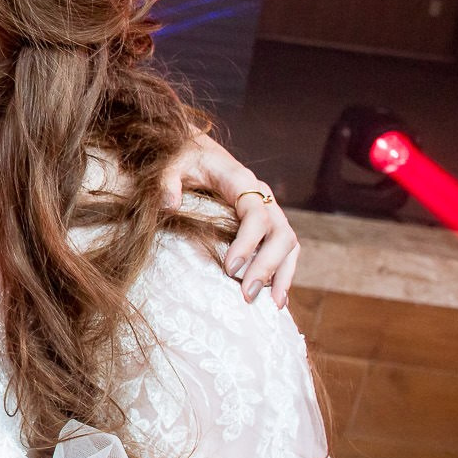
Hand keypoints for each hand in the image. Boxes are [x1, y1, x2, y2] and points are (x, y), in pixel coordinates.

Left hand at [163, 131, 298, 308]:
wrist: (194, 151)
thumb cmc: (182, 158)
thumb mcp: (170, 164)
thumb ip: (168, 181)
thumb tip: (169, 204)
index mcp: (241, 181)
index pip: (256, 214)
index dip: (247, 242)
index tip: (230, 268)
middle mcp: (262, 196)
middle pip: (280, 233)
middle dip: (267, 266)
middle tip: (246, 294)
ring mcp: (268, 210)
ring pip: (289, 243)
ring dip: (283, 274)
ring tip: (273, 305)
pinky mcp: (266, 224)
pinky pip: (284, 249)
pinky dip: (283, 272)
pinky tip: (275, 297)